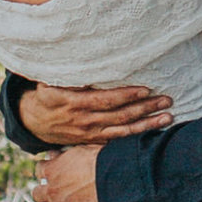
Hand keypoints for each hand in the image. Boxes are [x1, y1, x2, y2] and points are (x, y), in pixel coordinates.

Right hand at [20, 79, 172, 145]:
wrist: (33, 121)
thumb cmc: (46, 94)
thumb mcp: (49, 81)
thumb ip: (69, 74)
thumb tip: (89, 59)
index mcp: (74, 103)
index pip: (105, 100)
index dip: (126, 96)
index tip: (145, 89)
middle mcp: (84, 121)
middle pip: (120, 116)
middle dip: (145, 108)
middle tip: (167, 100)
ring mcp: (90, 134)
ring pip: (123, 131)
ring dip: (147, 125)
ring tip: (168, 117)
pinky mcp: (93, 141)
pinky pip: (117, 140)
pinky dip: (136, 137)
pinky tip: (153, 131)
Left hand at [36, 145, 104, 201]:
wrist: (115, 181)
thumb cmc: (103, 162)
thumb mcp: (82, 149)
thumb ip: (66, 154)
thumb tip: (57, 153)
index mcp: (53, 169)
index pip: (40, 170)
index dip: (46, 172)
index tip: (51, 173)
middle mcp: (52, 189)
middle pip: (37, 194)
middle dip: (43, 195)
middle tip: (52, 195)